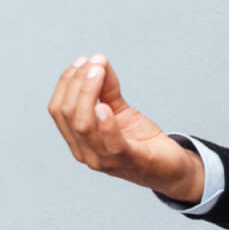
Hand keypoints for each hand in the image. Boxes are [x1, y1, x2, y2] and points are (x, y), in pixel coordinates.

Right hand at [47, 54, 204, 202]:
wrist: (170, 168)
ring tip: (100, 72)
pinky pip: (113, 145)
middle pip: (68, 114)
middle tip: (95, 64)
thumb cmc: (141, 140)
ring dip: (89, 93)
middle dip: (78, 83)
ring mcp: (106, 161)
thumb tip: (98, 61)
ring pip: (84, 126)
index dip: (66, 83)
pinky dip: (107, 125)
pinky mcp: (131, 162)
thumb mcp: (120, 109)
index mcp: (78, 140)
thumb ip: (107, 88)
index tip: (82, 62)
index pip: (58, 109)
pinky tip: (105, 107)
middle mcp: (86, 153)